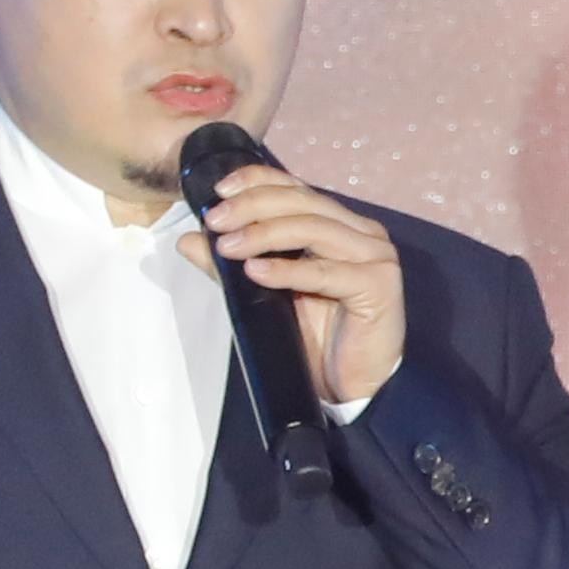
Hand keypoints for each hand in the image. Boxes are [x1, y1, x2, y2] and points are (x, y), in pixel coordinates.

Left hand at [188, 165, 407, 407]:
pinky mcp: (379, 285)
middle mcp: (362, 232)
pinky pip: (327, 272)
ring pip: (313, 229)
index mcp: (338, 225)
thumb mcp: (265, 297)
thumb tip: (188, 240)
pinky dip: (288, 270)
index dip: (257, 181)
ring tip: (228, 247)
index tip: (219, 190)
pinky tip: (256, 272)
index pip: (296, 188)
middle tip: (215, 222)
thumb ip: (233, 265)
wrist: (352, 388)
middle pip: (303, 202)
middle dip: (253, 207)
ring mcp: (375, 256)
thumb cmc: (317, 340)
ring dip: (264, 235)